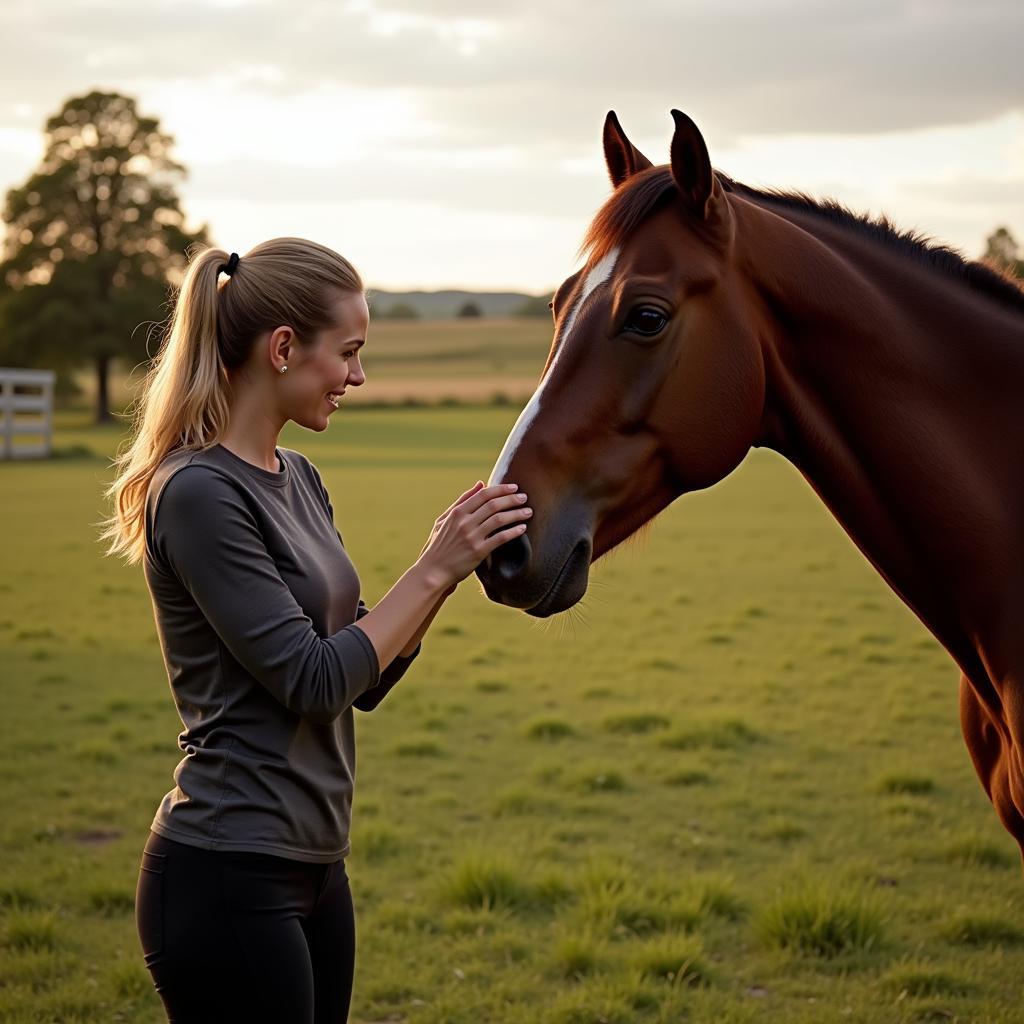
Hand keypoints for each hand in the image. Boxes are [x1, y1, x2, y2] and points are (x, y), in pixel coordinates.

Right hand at [416, 481, 531, 588]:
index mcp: (457, 513)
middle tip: (525, 497)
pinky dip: (513, 531)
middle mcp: (465, 523)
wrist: (433, 571)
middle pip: (494, 504)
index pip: (483, 494)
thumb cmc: (439, 544)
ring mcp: (472, 537)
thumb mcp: (445, 519)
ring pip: (499, 519)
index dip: (501, 489)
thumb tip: (481, 483)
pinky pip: (500, 538)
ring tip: (528, 512)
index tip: (514, 487)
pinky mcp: (478, 552)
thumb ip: (463, 500)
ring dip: (516, 513)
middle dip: (512, 499)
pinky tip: (522, 528)